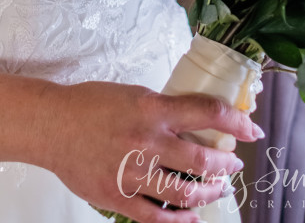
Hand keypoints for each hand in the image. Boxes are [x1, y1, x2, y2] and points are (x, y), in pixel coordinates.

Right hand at [34, 80, 261, 222]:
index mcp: (153, 109)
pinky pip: (157, 216)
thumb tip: (191, 118)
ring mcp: (134, 172)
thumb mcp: (133, 94)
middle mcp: (148, 140)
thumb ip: (161, 109)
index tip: (252, 129)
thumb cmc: (90, 104)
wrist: (53, 125)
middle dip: (226, 163)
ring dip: (208, 192)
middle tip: (233, 164)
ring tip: (217, 189)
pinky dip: (179, 220)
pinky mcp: (119, 197)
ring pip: (185, 192)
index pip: (207, 111)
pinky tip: (191, 217)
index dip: (236, 121)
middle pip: (203, 158)